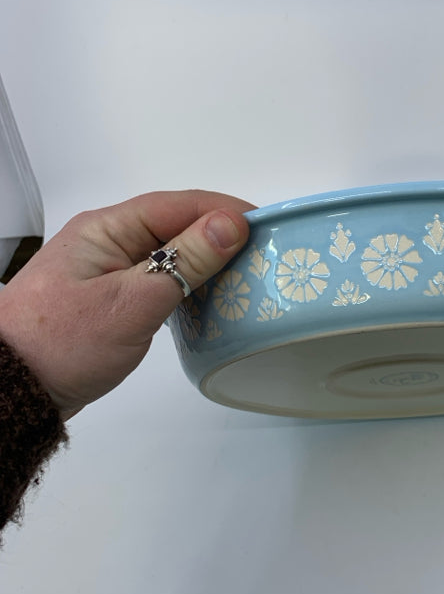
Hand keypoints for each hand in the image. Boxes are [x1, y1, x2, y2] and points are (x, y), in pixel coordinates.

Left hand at [0, 190, 253, 419]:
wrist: (14, 389)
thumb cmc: (65, 343)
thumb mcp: (134, 301)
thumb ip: (185, 260)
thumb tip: (230, 223)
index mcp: (108, 227)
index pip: (180, 204)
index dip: (226, 211)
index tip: (267, 227)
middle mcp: (108, 240)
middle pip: (176, 225)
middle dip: (222, 236)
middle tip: (265, 255)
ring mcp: (108, 269)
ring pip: (169, 253)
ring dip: (207, 261)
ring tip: (246, 276)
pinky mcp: (111, 297)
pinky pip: (159, 278)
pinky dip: (188, 284)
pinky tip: (210, 299)